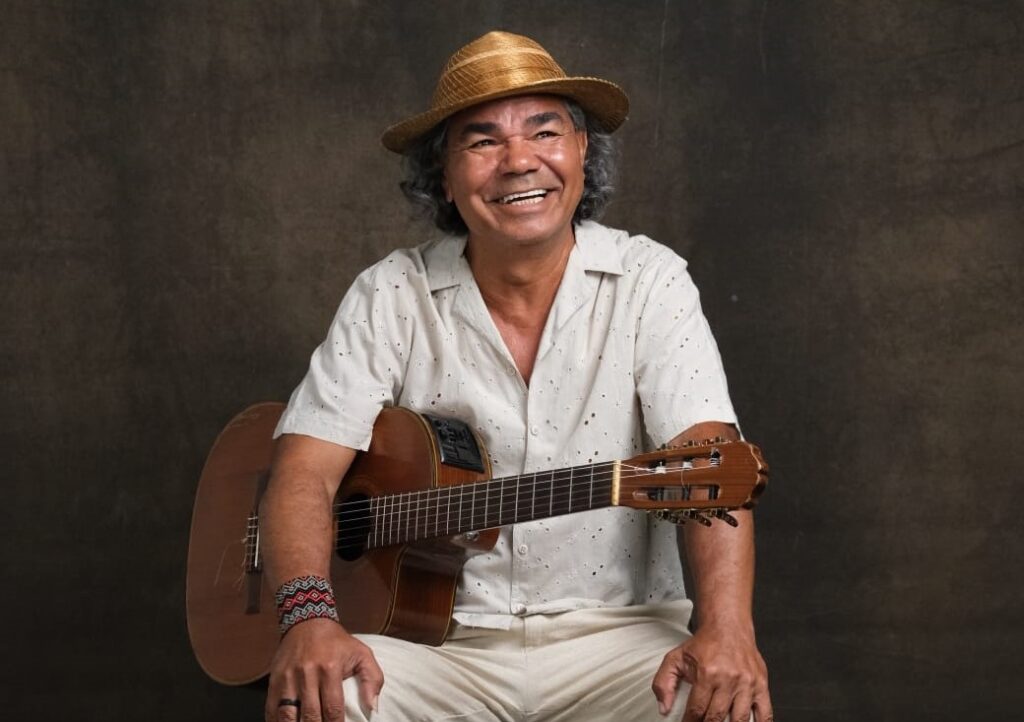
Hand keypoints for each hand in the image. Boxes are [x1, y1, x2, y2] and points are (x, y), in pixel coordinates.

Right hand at [265, 618, 383, 721]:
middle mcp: (307, 673)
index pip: (333, 709)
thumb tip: (372, 708)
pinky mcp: (274, 680)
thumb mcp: (362, 654)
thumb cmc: (337, 643)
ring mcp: (288, 677)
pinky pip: (271, 709)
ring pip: (287, 716)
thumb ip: (373, 679)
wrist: (308, 622)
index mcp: (330, 668)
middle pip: (310, 716)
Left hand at [651, 625, 771, 720]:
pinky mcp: (762, 685)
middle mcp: (729, 679)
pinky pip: (765, 714)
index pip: (697, 710)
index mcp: (707, 673)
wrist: (728, 627)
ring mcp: (748, 683)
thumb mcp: (675, 658)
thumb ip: (664, 683)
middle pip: (717, 717)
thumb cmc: (704, 644)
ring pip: (739, 720)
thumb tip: (664, 708)